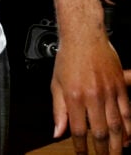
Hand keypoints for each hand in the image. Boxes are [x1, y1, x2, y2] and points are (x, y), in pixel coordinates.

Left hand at [51, 37, 130, 153]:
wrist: (84, 36)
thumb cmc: (68, 58)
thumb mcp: (56, 84)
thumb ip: (58, 110)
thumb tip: (57, 132)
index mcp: (74, 96)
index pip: (78, 130)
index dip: (80, 147)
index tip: (81, 154)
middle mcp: (93, 96)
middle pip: (100, 132)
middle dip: (102, 151)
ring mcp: (109, 92)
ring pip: (117, 126)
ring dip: (117, 144)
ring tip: (116, 153)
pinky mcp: (121, 86)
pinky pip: (127, 112)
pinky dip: (129, 127)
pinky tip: (127, 137)